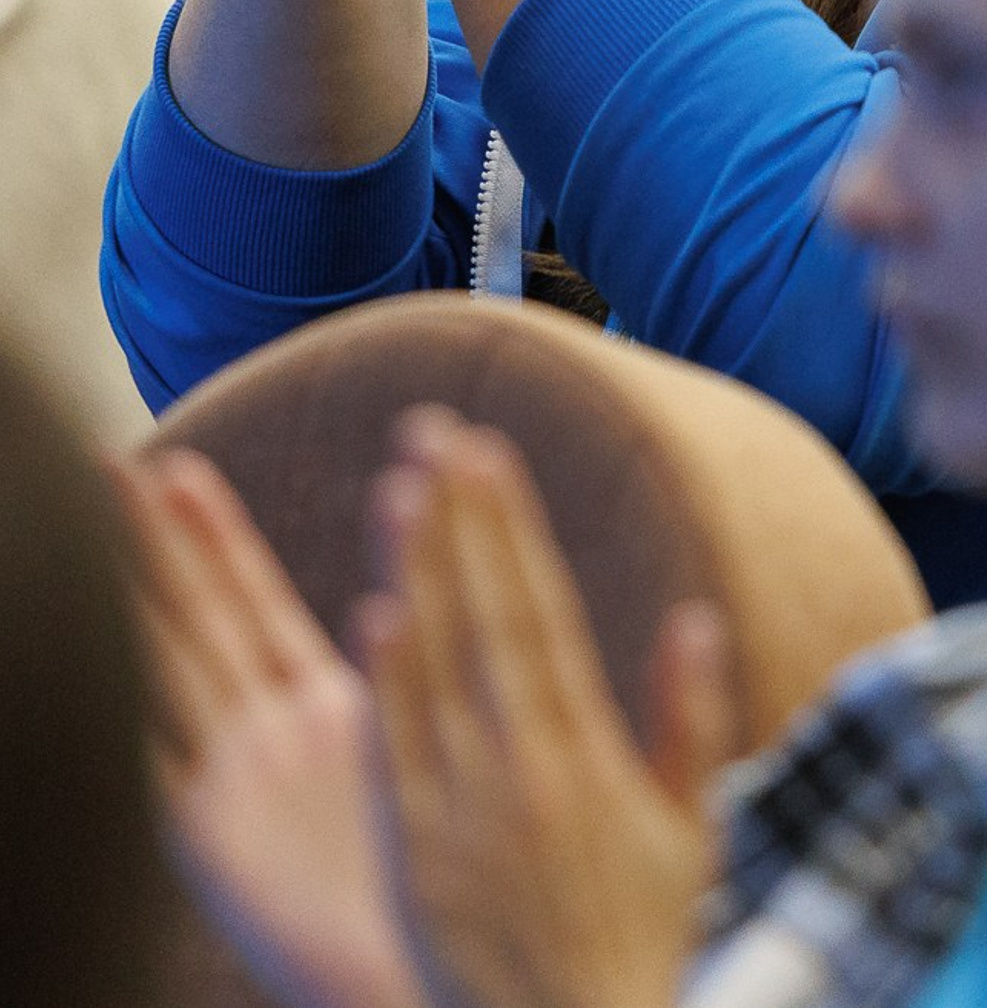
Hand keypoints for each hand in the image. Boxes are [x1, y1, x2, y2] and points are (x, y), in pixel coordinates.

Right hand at [118, 450, 426, 1007]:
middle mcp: (261, 741)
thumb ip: (424, 659)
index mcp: (317, 713)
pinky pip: (153, 760)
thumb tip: (418, 576)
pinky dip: (123, 706)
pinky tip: (91, 648)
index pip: (252, 605)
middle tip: (110, 468)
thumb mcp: (435, 737)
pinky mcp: (212, 843)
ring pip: (171, 666)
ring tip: (99, 527)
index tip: (180, 472)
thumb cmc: (456, 867)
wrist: (433, 968)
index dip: (215, 541)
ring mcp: (231, 787)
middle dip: (152, 547)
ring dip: (134, 596)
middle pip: (197, 622)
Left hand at [362, 411, 733, 1007]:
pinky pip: (395, 756)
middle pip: (478, 620)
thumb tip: (693, 618)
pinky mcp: (414, 859)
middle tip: (434, 428)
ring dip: (413, 573)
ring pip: (427, 673)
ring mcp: (454, 816)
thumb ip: (690, 720)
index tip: (490, 450)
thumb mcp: (695, 828)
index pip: (538, 612)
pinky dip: (385, 684)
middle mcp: (514, 774)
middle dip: (457, 519)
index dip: (511, 526)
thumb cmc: (651, 939)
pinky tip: (375, 614)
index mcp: (584, 758)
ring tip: (397, 487)